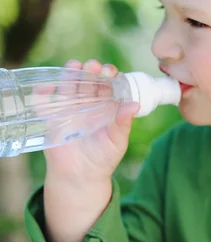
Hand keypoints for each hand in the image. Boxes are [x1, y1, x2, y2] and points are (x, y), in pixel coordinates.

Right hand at [43, 59, 139, 185]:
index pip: (108, 85)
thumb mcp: (117, 141)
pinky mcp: (52, 117)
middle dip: (91, 70)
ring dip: (70, 73)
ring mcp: (69, 108)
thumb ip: (123, 124)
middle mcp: (87, 104)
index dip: (110, 75)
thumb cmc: (103, 159)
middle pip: (88, 80)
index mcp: (105, 107)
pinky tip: (47, 87)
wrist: (80, 176)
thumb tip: (135, 104)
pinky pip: (44, 101)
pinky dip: (43, 92)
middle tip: (94, 66)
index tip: (111, 72)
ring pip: (68, 86)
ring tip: (75, 65)